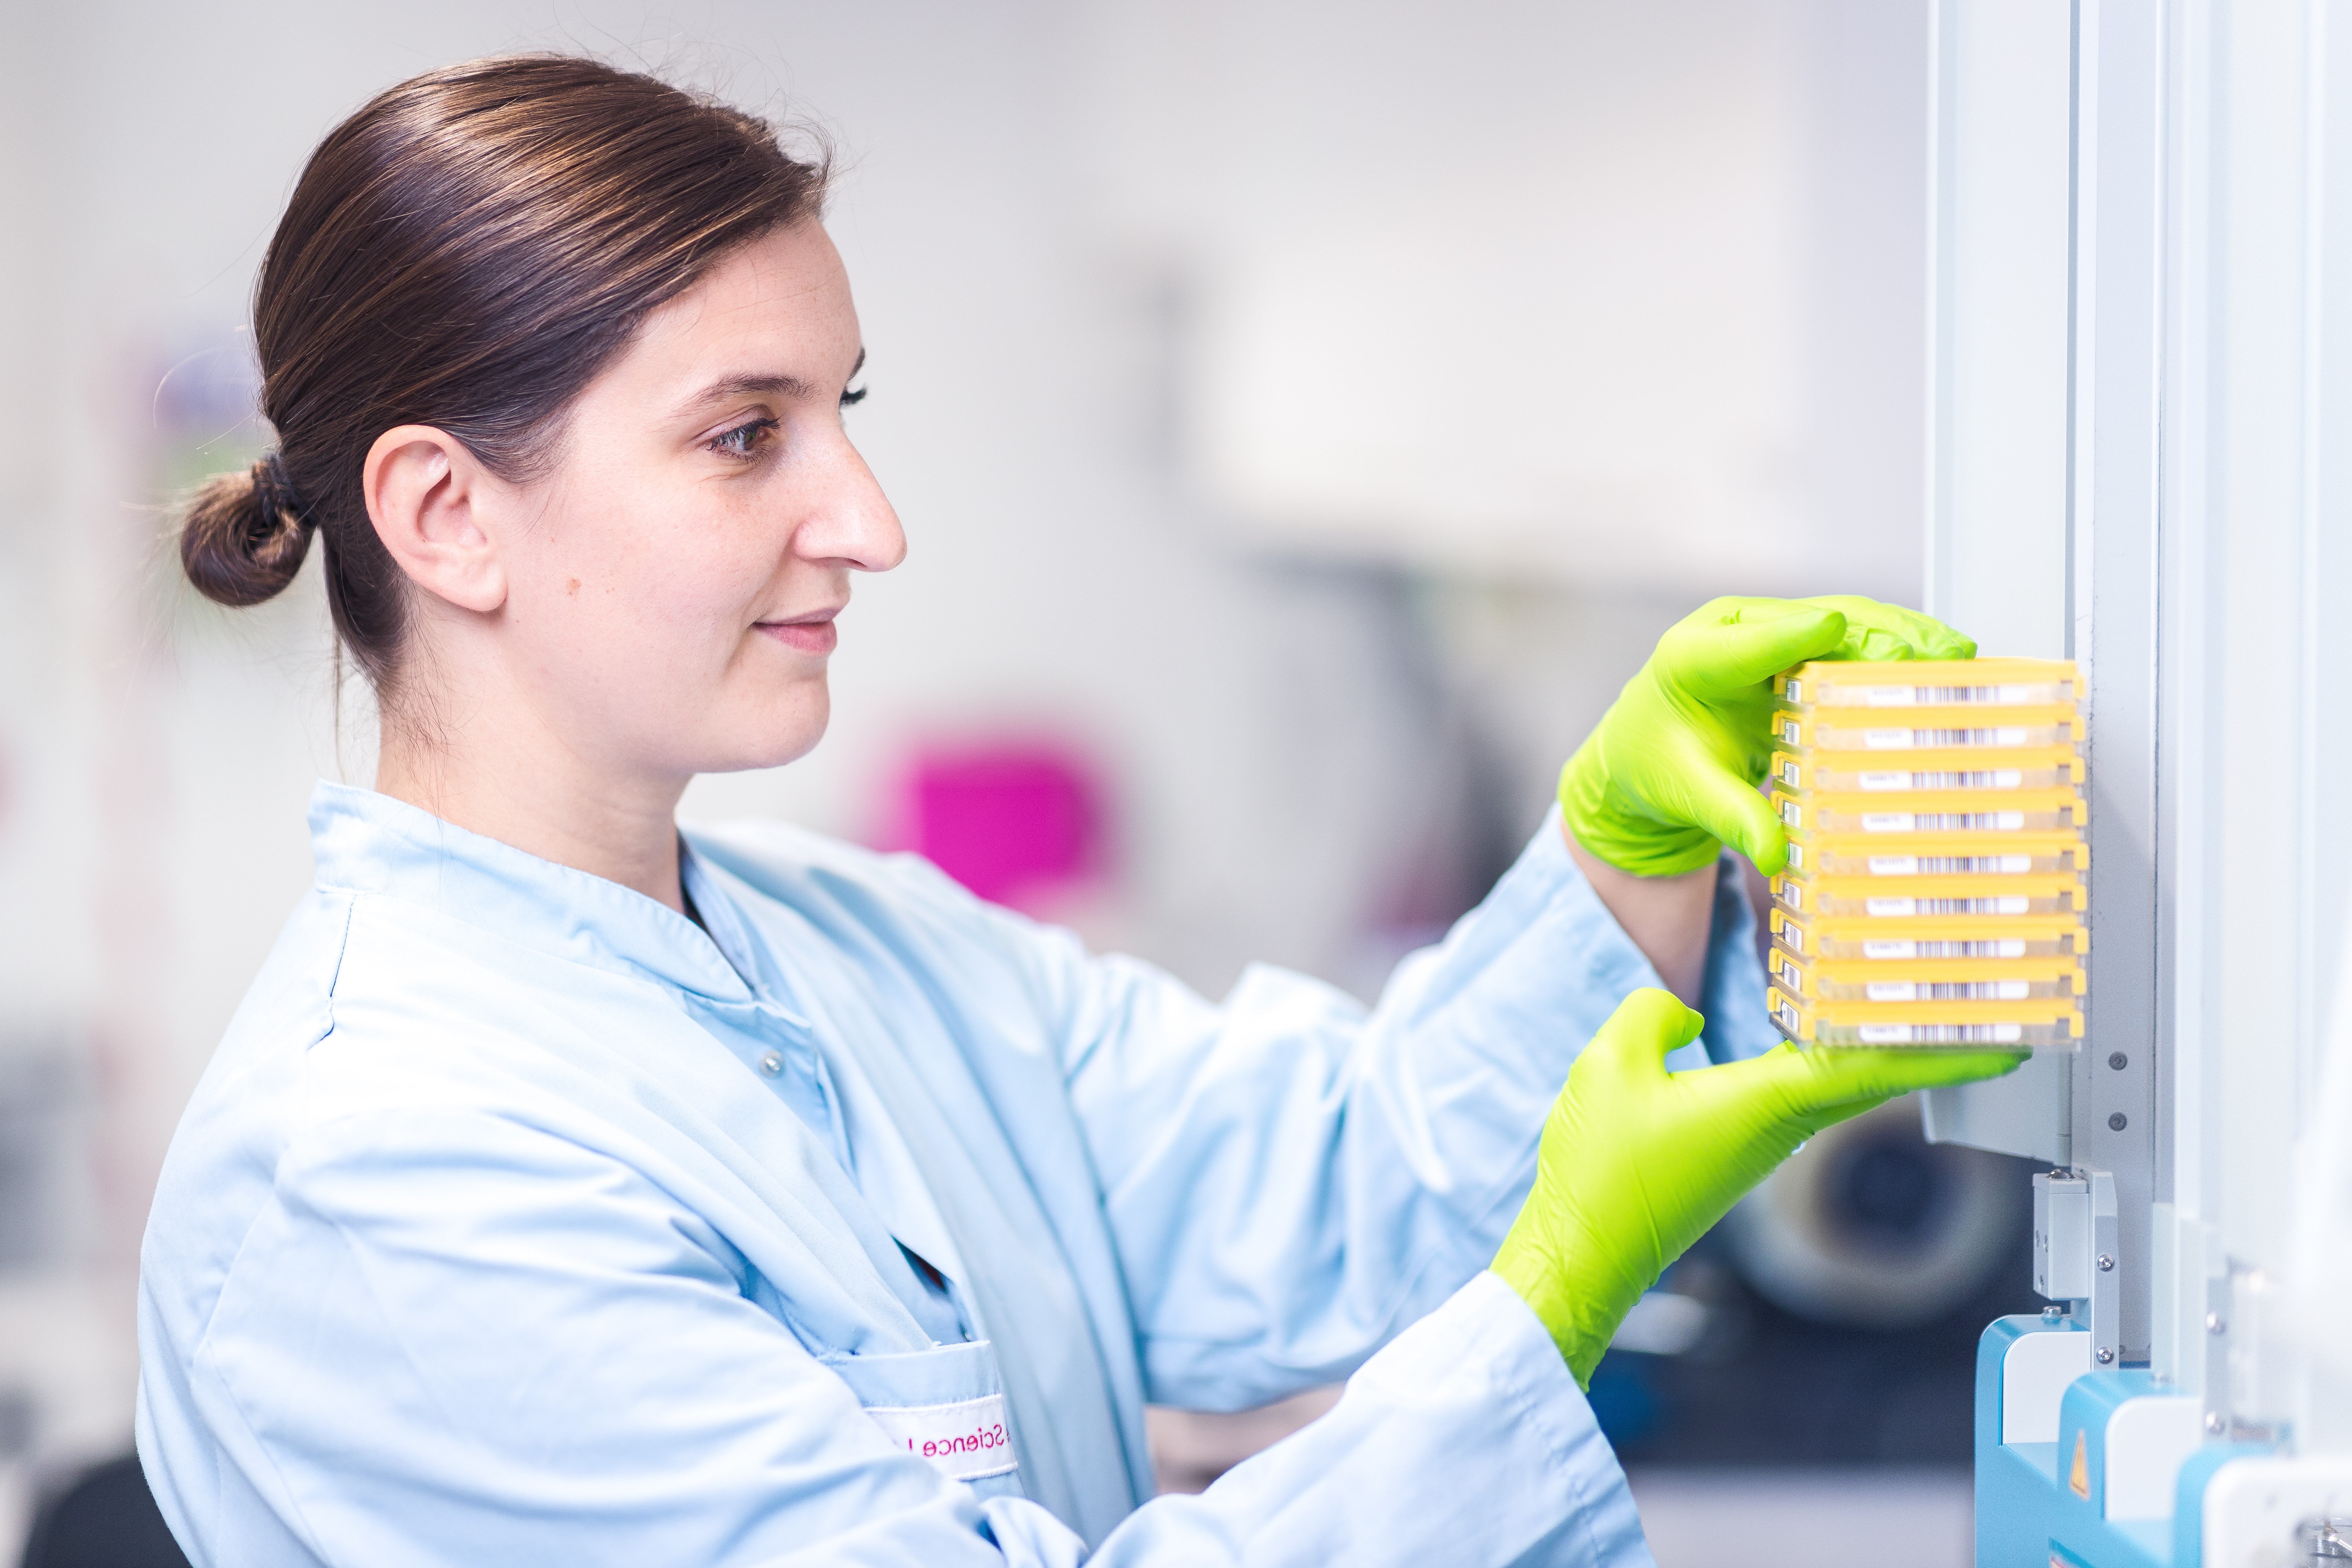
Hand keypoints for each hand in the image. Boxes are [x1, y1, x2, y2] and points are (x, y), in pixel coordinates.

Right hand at [1490, 989, 2023, 1384]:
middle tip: (1982, 1011)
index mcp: (1762, 1104)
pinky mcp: (1739, 1150)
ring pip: (1840, 1085)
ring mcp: (1761, 1144)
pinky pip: (1802, 1094)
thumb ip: (1652, 1015)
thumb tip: (1684, 1014)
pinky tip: (1829, 1036)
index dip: (1942, 1052)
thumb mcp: (1608, 1065)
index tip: (2006, 1041)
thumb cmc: (1600, 1170)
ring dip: (1882, 1048)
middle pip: (1872, 1076)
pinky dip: (1832, 1061)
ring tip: (1916, 1008)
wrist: (1584, 1250)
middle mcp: (1778, 1128)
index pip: (1869, 1067)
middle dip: (1932, 1045)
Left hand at [1558, 595, 1974, 876]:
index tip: (1834, 626)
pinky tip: (1939, 662)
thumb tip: (1775, 855)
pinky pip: (1849, 642)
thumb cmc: (1659, 764)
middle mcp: (1730, 630)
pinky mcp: (1795, 645)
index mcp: (1691, 659)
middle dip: (1875, 638)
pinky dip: (1893, 651)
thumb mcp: (1689, 794)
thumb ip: (1732, 817)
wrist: (1643, 749)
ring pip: (1841, 625)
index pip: (1747, 644)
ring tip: (1954, 654)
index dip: (1795, 636)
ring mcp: (1766, 631)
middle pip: (1810, 625)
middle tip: (1933, 655)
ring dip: (1899, 638)